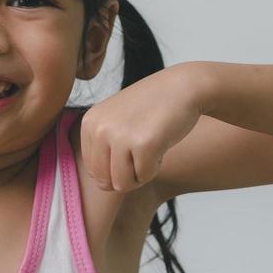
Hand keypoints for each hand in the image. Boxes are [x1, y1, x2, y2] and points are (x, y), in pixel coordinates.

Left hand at [79, 67, 202, 191]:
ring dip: (140, 172)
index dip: (116, 166)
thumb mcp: (115, 120)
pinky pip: (144, 177)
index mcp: (89, 124)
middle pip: (105, 181)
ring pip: (121, 184)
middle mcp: (99, 129)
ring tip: (150, 147)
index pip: (93, 170)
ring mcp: (120, 136)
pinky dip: (155, 166)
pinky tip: (160, 142)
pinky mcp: (143, 144)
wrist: (183, 87)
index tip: (131, 142)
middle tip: (141, 149)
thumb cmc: (152, 107)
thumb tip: (102, 185)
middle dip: (126, 174)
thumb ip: (102, 148)